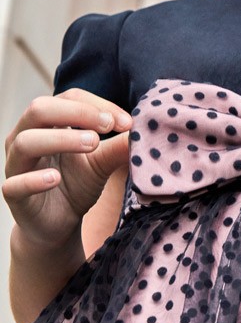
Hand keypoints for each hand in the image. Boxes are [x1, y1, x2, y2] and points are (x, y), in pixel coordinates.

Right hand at [3, 89, 131, 250]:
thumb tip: (146, 129)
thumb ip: (118, 146)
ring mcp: (15, 165)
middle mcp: (24, 136)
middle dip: (77, 113)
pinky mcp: (12, 194)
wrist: (58, 225)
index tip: (126, 122)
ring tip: (93, 144)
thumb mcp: (102, 162)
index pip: (68, 97)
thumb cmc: (77, 183)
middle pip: (40, 109)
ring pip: (27, 141)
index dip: (97, 105)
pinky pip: (15, 183)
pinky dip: (35, 179)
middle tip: (108, 127)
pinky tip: (57, 179)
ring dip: (62, 140)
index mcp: (47, 122)